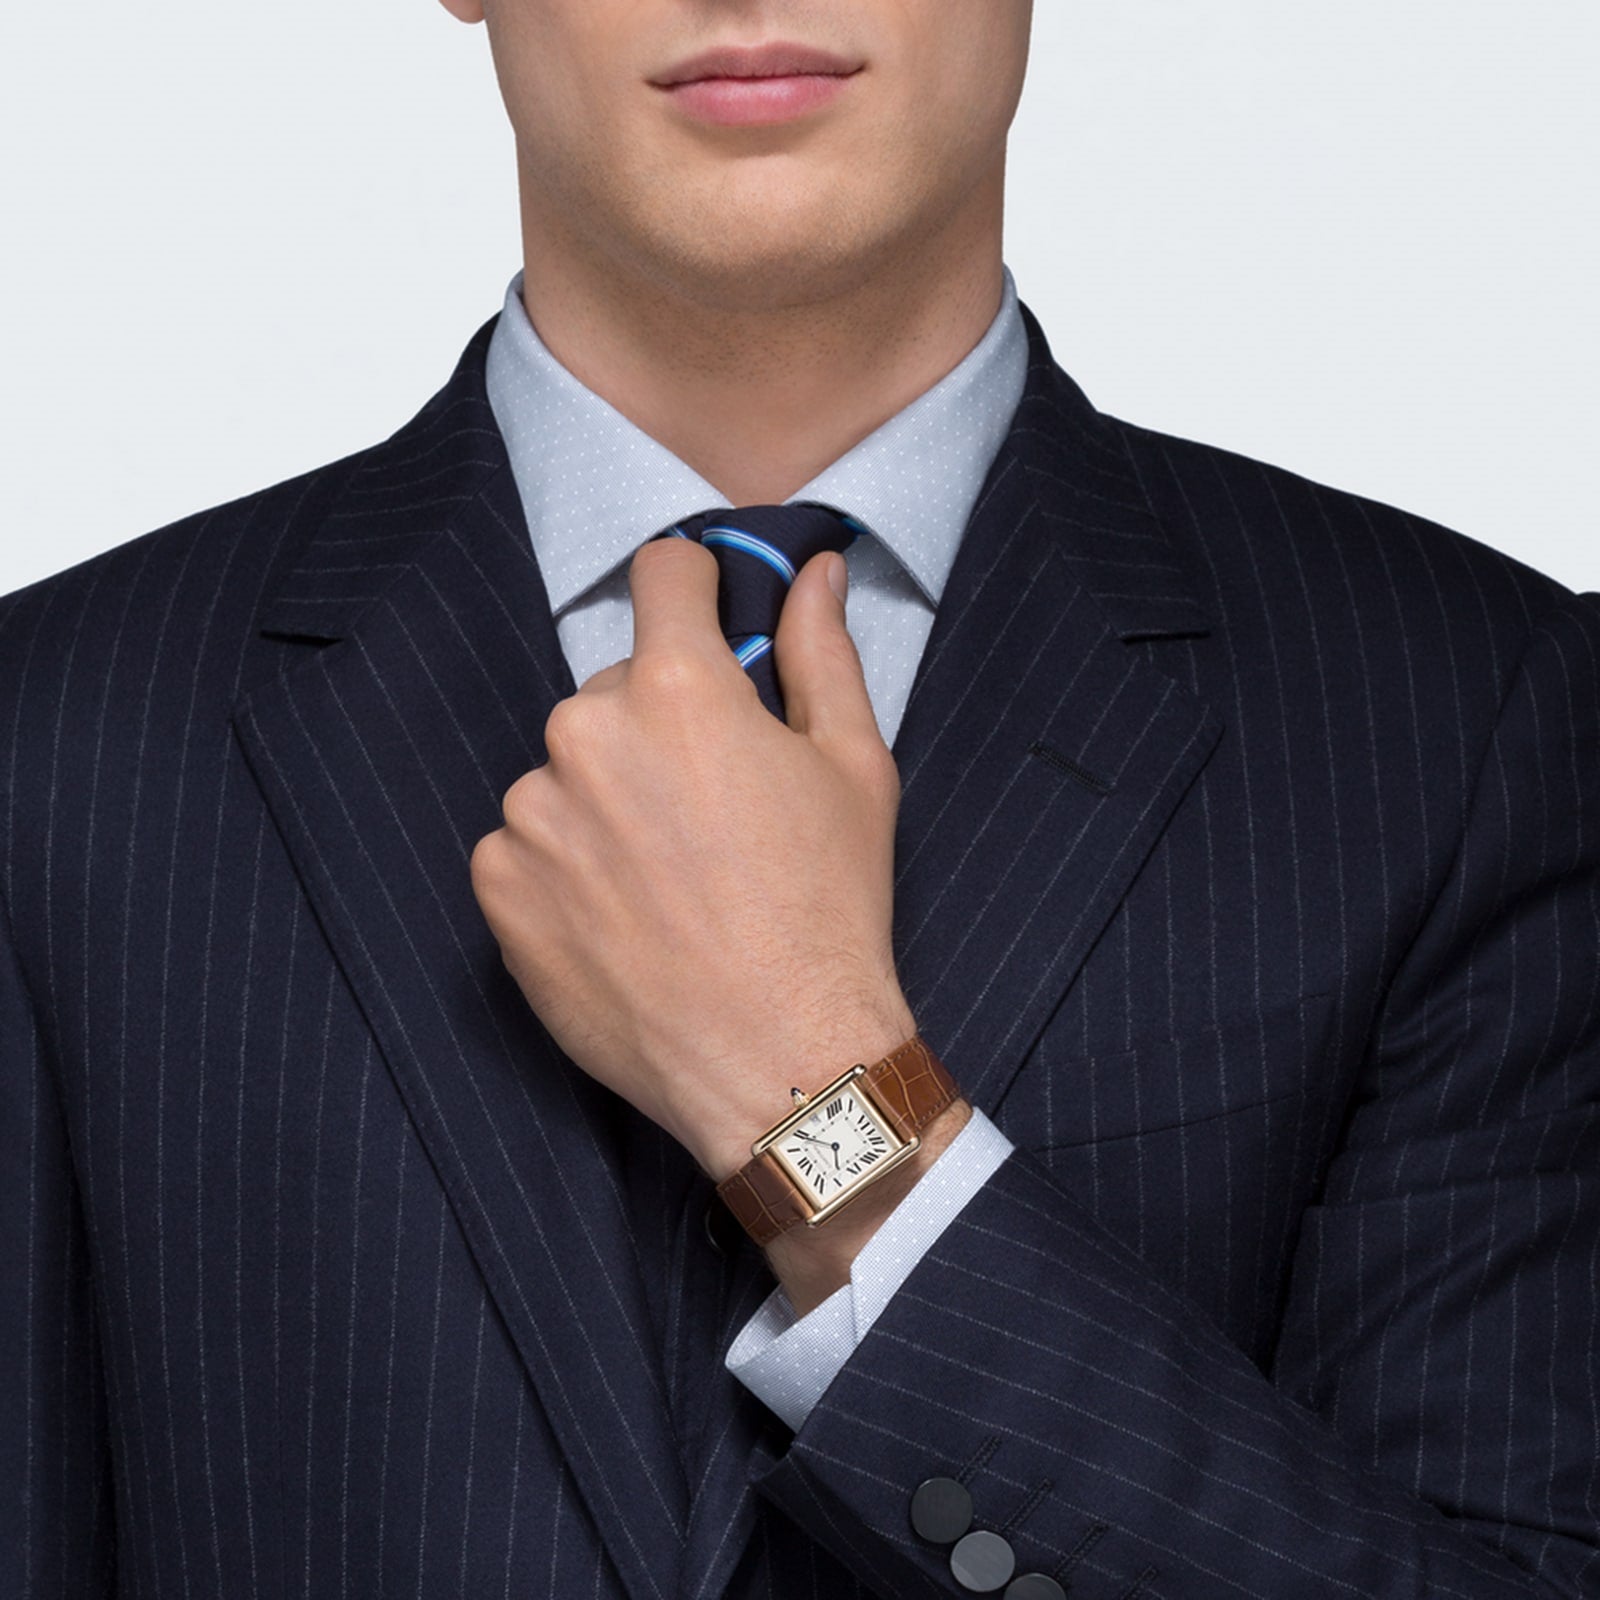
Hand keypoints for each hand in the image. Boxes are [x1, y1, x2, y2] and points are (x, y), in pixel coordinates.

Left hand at [470, 537, 916, 1181]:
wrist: (778, 1060)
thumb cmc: (830, 913)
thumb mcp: (854, 768)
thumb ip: (822, 653)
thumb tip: (815, 573)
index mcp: (678, 687)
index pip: (662, 573)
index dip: (693, 588)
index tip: (704, 617)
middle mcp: (586, 733)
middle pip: (616, 687)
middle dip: (659, 724)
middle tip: (713, 808)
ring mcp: (531, 812)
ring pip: (568, 769)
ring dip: (607, 798)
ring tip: (669, 879)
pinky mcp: (498, 886)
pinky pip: (527, 842)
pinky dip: (566, 864)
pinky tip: (626, 916)